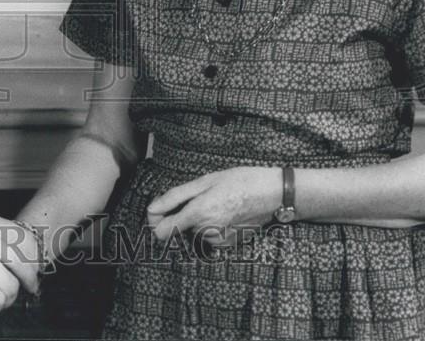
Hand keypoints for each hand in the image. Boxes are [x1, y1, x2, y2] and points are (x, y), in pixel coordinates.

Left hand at [147, 166, 278, 245]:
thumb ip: (175, 197)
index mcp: (198, 213)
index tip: (159, 211)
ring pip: (195, 231)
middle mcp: (207, 231)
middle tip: (202, 197)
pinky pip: (209, 236)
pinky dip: (211, 225)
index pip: (161, 232)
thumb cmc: (239, 181)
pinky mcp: (228, 244)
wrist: (272, 194)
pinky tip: (225, 212)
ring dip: (199, 219)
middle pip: (180, 228)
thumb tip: (152, 209)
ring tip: (217, 203)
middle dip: (184, 214)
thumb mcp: (204, 181)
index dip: (155, 222)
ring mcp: (219, 240)